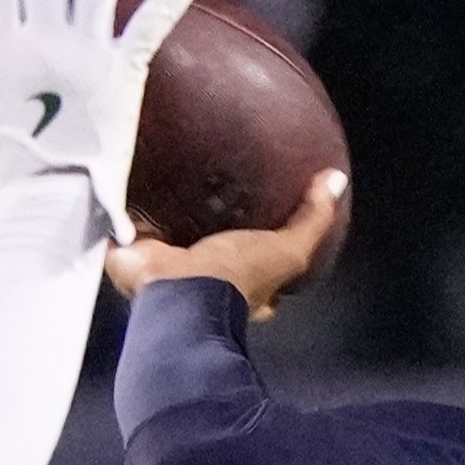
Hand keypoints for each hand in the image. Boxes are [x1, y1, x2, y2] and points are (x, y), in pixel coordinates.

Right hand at [107, 169, 345, 317]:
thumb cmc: (235, 278)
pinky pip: (130, 226)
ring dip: (167, 213)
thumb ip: (312, 221)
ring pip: (170, 237)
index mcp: (240, 288)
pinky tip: (131, 175)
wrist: (178, 292)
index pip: (257, 268)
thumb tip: (335, 181)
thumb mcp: (288, 252)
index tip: (261, 216)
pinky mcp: (134, 254)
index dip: (261, 246)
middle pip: (210, 250)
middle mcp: (203, 283)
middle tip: (210, 188)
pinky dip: (129, 207)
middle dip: (210, 227)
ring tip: (169, 173)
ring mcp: (165, 270)